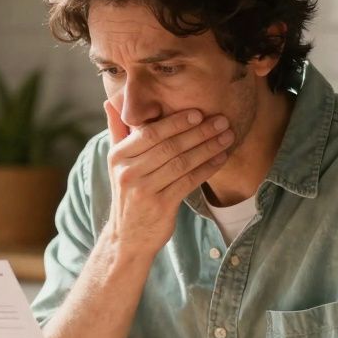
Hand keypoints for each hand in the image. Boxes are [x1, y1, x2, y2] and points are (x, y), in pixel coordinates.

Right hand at [102, 101, 233, 255]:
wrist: (127, 236)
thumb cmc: (127, 193)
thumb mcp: (116, 163)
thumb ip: (117, 131)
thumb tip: (110, 101)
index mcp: (118, 156)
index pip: (150, 133)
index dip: (176, 121)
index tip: (199, 112)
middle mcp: (128, 172)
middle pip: (169, 146)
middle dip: (199, 132)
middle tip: (222, 120)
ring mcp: (144, 190)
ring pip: (182, 163)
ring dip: (208, 148)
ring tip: (227, 137)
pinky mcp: (161, 206)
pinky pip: (189, 181)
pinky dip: (207, 168)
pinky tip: (221, 159)